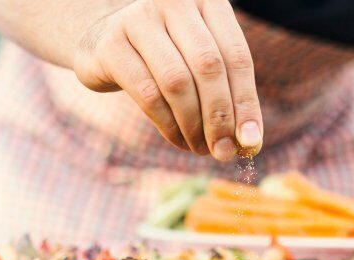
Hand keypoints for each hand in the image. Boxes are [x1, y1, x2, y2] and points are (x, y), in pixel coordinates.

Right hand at [72, 0, 262, 159]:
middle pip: (209, 66)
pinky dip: (168, 125)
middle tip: (224, 151)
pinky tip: (178, 139)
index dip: (246, 102)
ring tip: (201, 148)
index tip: (251, 141)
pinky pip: (148, 94)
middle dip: (220, 116)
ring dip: (193, 125)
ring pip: (178, 82)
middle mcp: (174, 1)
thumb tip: (250, 142)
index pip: (237, 55)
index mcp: (208, 0)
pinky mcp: (111, 45)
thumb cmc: (165, 54)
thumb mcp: (199, 61)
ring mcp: (138, 19)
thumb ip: (227, 91)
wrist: (102, 40)